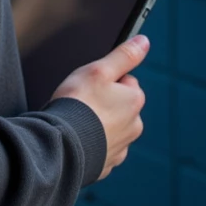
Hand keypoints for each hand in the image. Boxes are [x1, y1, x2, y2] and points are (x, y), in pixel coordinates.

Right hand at [49, 35, 148, 181]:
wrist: (61, 146)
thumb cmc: (78, 106)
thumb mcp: (99, 70)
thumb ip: (124, 55)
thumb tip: (144, 42)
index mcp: (134, 101)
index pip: (125, 81)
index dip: (105, 80)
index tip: (90, 85)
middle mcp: (134, 126)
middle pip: (119, 106)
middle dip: (103, 104)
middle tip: (81, 104)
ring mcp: (121, 147)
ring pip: (110, 128)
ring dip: (97, 124)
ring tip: (77, 122)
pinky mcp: (107, 164)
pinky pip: (100, 148)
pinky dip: (91, 143)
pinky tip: (77, 138)